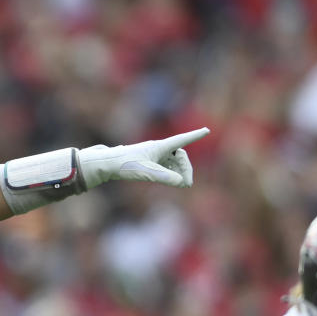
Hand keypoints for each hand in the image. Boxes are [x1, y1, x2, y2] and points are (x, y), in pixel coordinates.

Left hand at [77, 127, 209, 188]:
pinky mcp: (148, 161)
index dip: (194, 136)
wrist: (109, 164)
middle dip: (186, 169)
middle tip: (187, 184)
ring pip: (173, 161)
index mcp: (160, 147)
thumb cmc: (127, 165)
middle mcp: (158, 149)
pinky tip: (173, 181)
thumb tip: (182, 183)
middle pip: (179, 156)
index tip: (207, 130)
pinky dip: (172, 172)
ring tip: (182, 185)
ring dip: (179, 172)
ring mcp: (153, 155)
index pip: (181, 140)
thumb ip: (166, 177)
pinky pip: (165, 165)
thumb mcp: (148, 173)